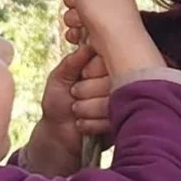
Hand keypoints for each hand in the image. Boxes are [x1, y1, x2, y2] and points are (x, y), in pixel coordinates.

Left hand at [21, 45, 112, 175]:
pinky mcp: (122, 120)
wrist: (58, 135)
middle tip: (74, 94)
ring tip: (76, 110)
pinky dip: (92, 122)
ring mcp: (121, 101)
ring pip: (113, 98)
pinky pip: (112, 118)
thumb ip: (72, 62)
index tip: (82, 75)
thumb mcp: (59, 79)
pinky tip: (81, 123)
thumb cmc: (58, 103)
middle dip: (88, 89)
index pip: (110, 57)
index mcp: (101, 66)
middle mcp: (114, 80)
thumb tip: (87, 46)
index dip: (94, 68)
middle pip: (113, 77)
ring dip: (88, 107)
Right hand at [62, 0, 162, 80]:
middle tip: (81, 3)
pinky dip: (77, 30)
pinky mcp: (100, 27)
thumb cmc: (105, 8)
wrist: (118, 44)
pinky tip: (80, 35)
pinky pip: (79, 25)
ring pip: (76, 8)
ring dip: (73, 15)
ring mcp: (106, 9)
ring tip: (83, 22)